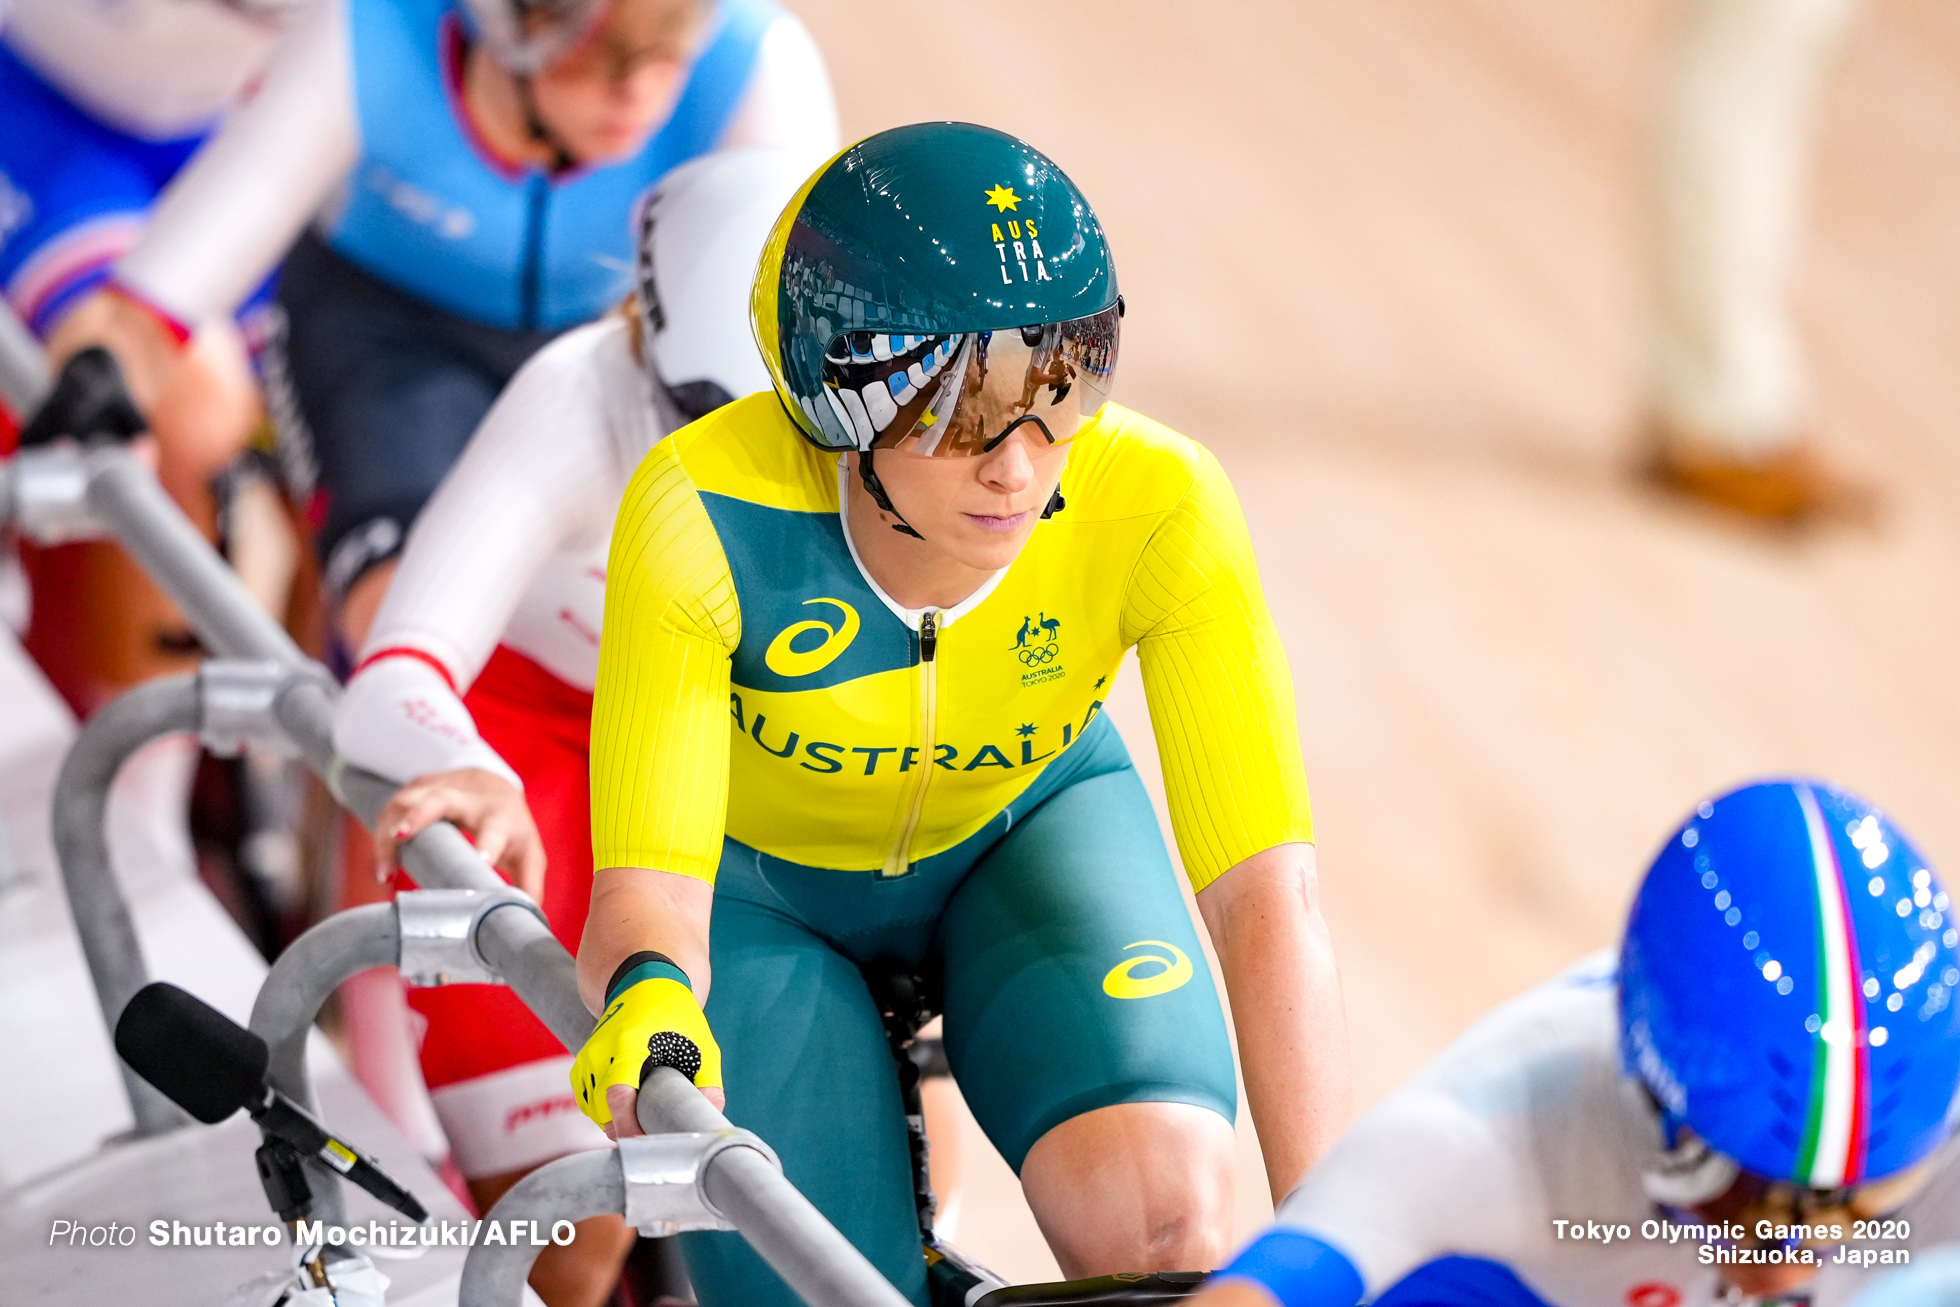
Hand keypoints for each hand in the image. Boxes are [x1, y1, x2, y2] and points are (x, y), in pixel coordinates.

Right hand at [374, 768, 545, 899]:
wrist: (492, 784)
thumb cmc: (511, 828)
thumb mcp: (527, 854)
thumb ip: (529, 887)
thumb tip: (526, 921)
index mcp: (500, 818)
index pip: (494, 830)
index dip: (486, 846)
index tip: (480, 862)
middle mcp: (469, 798)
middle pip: (441, 800)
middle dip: (418, 816)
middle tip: (400, 837)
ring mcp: (441, 787)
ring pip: (408, 801)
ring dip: (389, 832)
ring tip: (383, 871)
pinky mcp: (419, 786)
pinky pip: (394, 806)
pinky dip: (382, 830)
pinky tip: (381, 858)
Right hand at [571, 965, 723, 1137]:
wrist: (644, 983)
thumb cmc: (676, 1014)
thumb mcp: (703, 1046)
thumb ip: (708, 1084)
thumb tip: (709, 1119)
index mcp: (628, 1045)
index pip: (617, 1096)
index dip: (628, 1127)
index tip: (647, 1144)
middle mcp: (600, 1051)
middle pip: (603, 1110)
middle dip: (626, 1129)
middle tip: (654, 1136)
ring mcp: (587, 1058)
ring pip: (592, 1109)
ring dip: (613, 1122)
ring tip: (643, 1123)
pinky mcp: (582, 1063)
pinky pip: (586, 1100)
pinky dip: (602, 1112)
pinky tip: (626, 1113)